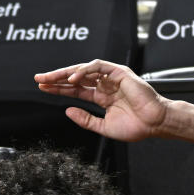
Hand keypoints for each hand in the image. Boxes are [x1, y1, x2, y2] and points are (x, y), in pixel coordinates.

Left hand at [34, 59, 168, 142]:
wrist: (154, 124)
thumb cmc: (136, 127)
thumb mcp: (103, 127)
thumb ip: (86, 120)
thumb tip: (67, 111)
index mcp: (101, 97)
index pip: (76, 90)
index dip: (59, 88)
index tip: (43, 88)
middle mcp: (105, 85)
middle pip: (76, 78)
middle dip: (57, 78)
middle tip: (39, 79)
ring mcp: (111, 78)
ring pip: (84, 70)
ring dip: (66, 73)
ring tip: (50, 79)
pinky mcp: (119, 72)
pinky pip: (98, 67)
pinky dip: (84, 71)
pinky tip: (72, 79)